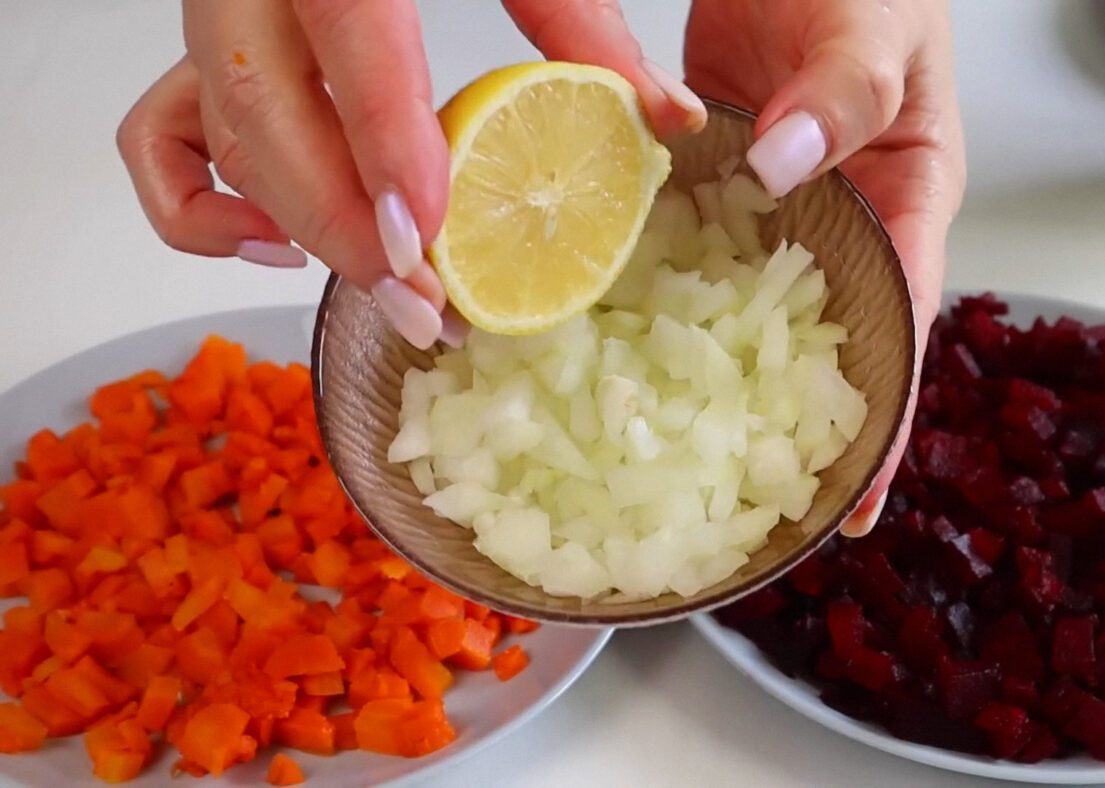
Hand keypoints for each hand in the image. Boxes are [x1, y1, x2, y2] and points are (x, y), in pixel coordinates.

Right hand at [117, 1, 707, 350]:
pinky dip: (199, 210)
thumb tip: (667, 113)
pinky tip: (278, 245)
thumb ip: (583, 24)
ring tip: (391, 284)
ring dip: (303, 230)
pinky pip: (158, 139)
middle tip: (426, 305)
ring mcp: (216, 13)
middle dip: (347, 230)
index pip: (351, 42)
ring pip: (220, 137)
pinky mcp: (198, 48)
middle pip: (265, 114)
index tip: (432, 243)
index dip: (387, 148)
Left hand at [685, 0, 966, 534]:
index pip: (903, 329)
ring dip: (719, 375)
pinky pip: (692, 245)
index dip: (885, 422)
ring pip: (750, 306)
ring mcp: (778, 204)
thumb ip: (844, 93)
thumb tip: (793, 170)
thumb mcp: (876, 27)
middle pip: (828, 343)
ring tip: (675, 454)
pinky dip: (662, 289)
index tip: (854, 505)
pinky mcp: (720, 178)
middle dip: (798, 429)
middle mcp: (845, 216)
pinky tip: (615, 337)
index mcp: (909, 197)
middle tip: (753, 513)